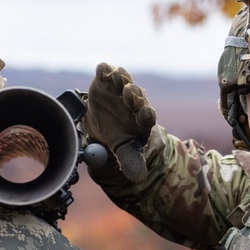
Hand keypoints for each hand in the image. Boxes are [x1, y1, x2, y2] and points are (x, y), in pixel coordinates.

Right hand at [79, 63, 156, 181]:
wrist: (103, 122)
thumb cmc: (119, 136)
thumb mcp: (125, 151)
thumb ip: (131, 162)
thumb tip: (138, 179)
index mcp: (141, 120)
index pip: (147, 116)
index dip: (145, 113)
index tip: (144, 113)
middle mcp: (133, 102)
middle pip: (137, 97)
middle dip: (133, 95)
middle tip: (128, 93)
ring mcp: (120, 90)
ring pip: (124, 81)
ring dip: (121, 79)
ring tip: (116, 77)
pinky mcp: (105, 81)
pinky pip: (107, 73)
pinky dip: (105, 70)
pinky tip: (102, 69)